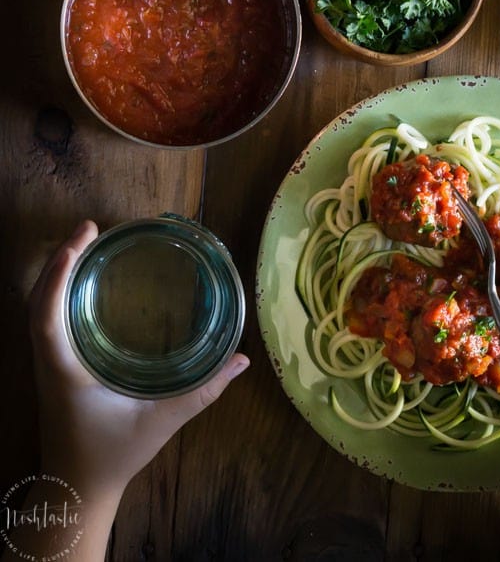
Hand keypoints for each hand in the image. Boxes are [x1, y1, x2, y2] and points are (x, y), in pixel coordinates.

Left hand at [29, 219, 249, 501]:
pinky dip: (58, 291)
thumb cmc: (113, 455)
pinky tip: (83, 282)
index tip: (82, 239)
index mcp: (64, 369)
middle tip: (91, 229)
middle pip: (38, 300)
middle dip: (60, 259)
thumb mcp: (159, 423)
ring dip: (57, 273)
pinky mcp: (52, 367)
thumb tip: (242, 361)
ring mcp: (46, 363)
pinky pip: (47, 319)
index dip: (59, 274)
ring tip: (87, 244)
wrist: (77, 489)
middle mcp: (48, 360)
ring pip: (39, 308)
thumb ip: (202, 392)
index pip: (47, 314)